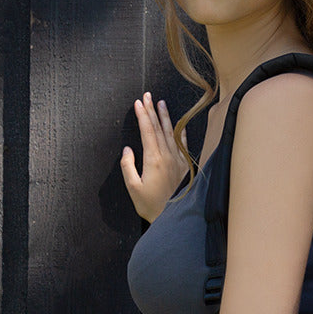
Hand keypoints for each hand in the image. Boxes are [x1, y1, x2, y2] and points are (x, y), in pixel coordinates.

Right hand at [120, 92, 188, 221]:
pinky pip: (182, 145)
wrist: (174, 217)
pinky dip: (180, 133)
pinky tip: (179, 125)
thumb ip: (128, 167)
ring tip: (162, 103)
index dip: (142, 115)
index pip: (147, 131)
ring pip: (171, 133)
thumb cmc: (151, 205)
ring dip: (165, 117)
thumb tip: (128, 150)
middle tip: (148, 96)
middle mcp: (167, 157)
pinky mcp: (185, 167)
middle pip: (158, 128)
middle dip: (152, 110)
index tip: (139, 102)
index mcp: (153, 160)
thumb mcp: (133, 188)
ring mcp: (178, 160)